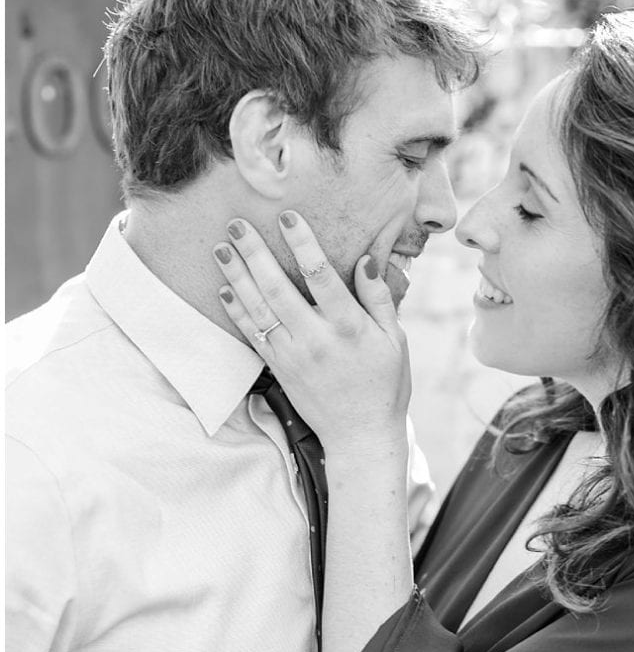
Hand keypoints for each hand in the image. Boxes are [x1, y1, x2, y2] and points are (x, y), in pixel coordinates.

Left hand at [215, 212, 410, 458]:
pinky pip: (252, 334)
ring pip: (258, 308)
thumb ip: (379, 300)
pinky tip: (225, 288)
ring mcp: (293, 355)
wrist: (361, 434)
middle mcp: (317, 339)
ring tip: (221, 248)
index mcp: (350, 328)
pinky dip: (236, 311)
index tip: (286, 216)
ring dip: (237, 276)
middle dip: (255, 253)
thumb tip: (366, 262)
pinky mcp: (280, 369)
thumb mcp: (395, 341)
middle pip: (278, 288)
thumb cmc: (385, 385)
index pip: (322, 276)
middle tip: (236, 224)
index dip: (302, 243)